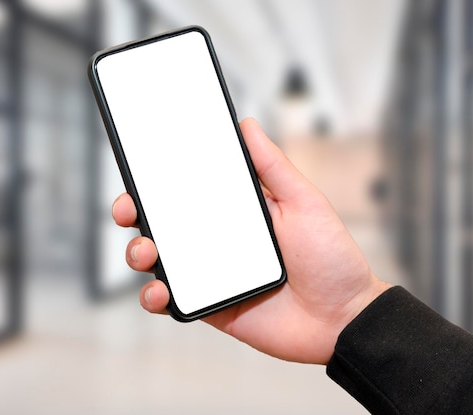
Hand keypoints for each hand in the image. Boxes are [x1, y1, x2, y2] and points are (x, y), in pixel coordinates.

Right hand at [112, 118, 389, 363]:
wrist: (344, 318)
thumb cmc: (330, 257)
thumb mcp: (303, 202)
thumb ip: (272, 166)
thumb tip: (246, 125)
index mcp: (233, 212)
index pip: (185, 190)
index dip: (156, 180)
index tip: (138, 167)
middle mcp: (214, 240)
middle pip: (161, 222)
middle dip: (133, 213)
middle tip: (128, 209)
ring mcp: (209, 274)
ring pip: (158, 260)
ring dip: (138, 252)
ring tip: (147, 252)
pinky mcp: (209, 306)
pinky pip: (171, 301)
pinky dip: (154, 297)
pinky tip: (159, 291)